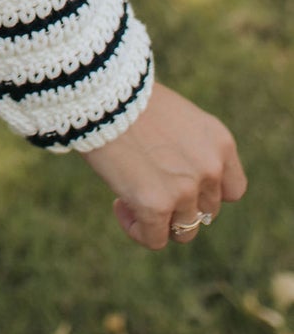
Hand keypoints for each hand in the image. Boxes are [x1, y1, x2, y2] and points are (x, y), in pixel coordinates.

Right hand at [81, 80, 245, 248]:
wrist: (102, 94)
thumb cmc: (130, 99)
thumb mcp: (177, 118)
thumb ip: (190, 150)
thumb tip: (182, 185)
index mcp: (220, 143)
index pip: (232, 191)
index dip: (205, 193)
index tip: (178, 182)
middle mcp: (210, 169)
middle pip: (204, 212)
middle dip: (177, 204)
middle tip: (145, 182)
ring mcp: (185, 190)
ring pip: (182, 230)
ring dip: (158, 218)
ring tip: (129, 193)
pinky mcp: (156, 205)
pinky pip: (154, 239)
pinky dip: (137, 229)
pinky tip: (119, 204)